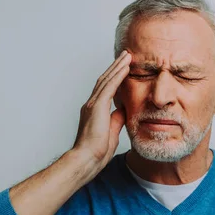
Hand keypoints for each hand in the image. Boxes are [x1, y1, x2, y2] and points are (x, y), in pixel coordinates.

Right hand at [72, 50, 130, 167]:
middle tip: (125, 55)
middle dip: (116, 67)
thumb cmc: (97, 151)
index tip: (123, 68)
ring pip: (107, 79)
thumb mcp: (112, 132)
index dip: (115, 77)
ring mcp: (92, 104)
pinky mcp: (97, 107)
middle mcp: (91, 104)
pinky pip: (109, 86)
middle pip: (105, 80)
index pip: (106, 89)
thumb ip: (116, 119)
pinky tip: (125, 67)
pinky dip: (117, 75)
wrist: (87, 159)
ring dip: (118, 66)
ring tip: (127, 56)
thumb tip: (123, 110)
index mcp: (94, 111)